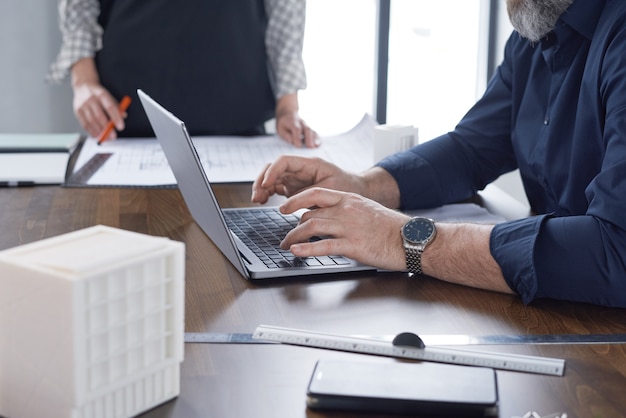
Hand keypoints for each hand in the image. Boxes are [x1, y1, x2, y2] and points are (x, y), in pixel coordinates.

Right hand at [71, 58, 124, 138]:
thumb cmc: (98, 94)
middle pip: (99, 115)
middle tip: (114, 136)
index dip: (116, 117)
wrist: (83, 86)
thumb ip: (117, 106)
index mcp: (101, 94)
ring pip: (91, 121)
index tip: (121, 126)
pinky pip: (84, 124)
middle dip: (107, 128)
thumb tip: (123, 116)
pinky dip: (91, 131)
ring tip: (107, 138)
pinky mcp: (77, 111)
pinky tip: (97, 135)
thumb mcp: (109, 96)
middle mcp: (91, 99)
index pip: (109, 106)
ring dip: (100, 131)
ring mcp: (83, 105)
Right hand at [251, 155, 364, 203]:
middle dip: (262, 180)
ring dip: (262, 187)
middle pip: (273, 169)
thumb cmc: (347, 186)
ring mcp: (296, 179)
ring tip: (257, 200)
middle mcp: (300, 169)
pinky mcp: (294, 189)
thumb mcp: (330, 190)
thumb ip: (309, 194)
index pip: (284, 161)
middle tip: (257, 195)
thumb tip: (289, 202)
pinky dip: (267, 193)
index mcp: (310, 164)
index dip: (273, 172)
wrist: (356, 191)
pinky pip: (276, 188)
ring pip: (272, 179)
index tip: (266, 184)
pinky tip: (262, 200)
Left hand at [276, 110, 318, 147]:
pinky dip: (317, 139)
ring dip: (314, 139)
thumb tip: (293, 141)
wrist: (288, 114)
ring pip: (312, 131)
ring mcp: (307, 126)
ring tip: (316, 146)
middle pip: (307, 129)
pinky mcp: (310, 129)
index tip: (298, 146)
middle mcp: (301, 123)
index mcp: (293, 122)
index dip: (298, 137)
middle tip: (310, 147)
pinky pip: (314, 133)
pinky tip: (318, 145)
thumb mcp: (281, 129)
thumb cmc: (284, 124)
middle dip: (309, 138)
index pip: (296, 129)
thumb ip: (286, 135)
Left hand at [278, 187, 409, 270]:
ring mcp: (349, 227)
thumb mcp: (367, 210)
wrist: (411, 239)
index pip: (315, 193)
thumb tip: (331, 218)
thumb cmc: (392, 228)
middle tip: (286, 236)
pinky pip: (323, 246)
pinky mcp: (353, 245)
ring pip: (311, 227)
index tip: (284, 207)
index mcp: (350, 199)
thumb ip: (348, 211)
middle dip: (293, 226)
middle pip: (309, 214)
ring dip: (294, 238)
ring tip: (286, 246)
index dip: (296, 200)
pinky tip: (296, 252)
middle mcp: (346, 210)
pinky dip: (306, 249)